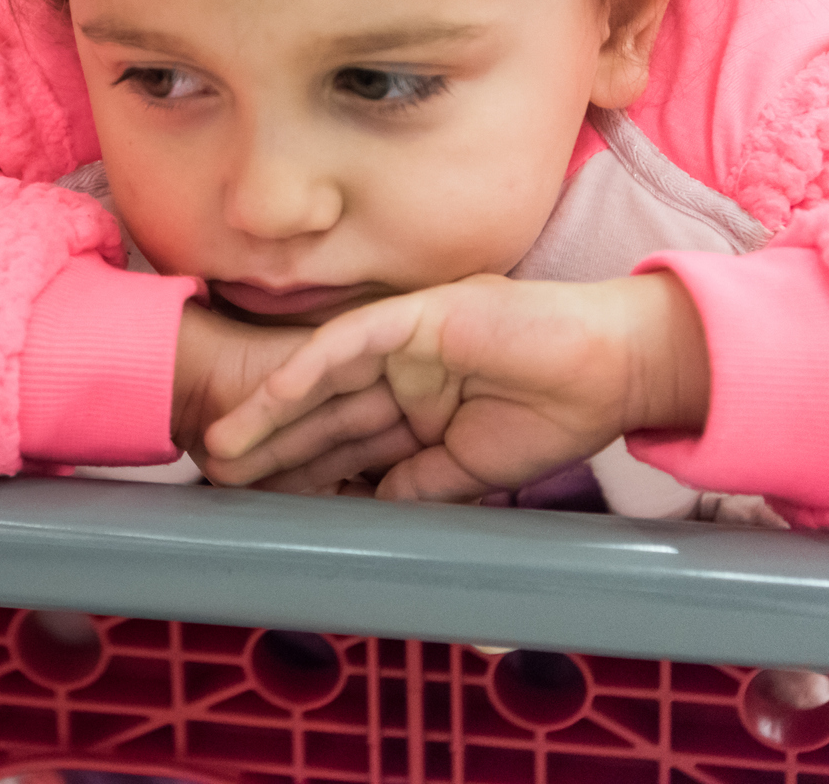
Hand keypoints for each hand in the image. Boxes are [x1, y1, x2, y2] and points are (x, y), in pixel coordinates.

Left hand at [200, 272, 709, 501]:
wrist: (611, 372)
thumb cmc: (555, 417)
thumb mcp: (470, 470)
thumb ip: (415, 485)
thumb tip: (365, 512)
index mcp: (416, 408)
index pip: (346, 444)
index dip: (300, 473)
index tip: (256, 505)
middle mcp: (401, 373)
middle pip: (322, 415)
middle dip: (270, 447)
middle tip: (217, 477)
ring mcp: (405, 342)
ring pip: (322, 381)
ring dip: (271, 414)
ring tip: (222, 447)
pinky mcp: (416, 315)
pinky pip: (349, 342)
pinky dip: (310, 369)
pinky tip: (272, 397)